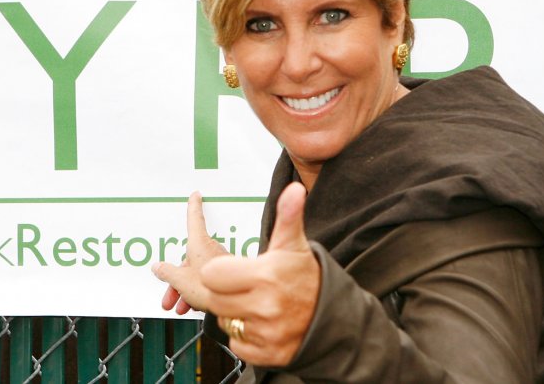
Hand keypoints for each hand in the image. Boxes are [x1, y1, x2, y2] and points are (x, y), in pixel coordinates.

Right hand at [151, 191, 228, 313]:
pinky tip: (195, 306)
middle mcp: (210, 250)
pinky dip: (198, 293)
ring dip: (185, 291)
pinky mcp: (227, 275)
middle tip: (169, 299)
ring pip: (197, 274)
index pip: (194, 219)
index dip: (193, 207)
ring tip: (180, 308)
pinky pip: (207, 281)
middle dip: (176, 281)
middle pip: (188, 260)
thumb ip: (167, 272)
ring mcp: (219, 262)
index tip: (196, 195)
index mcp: (199, 244)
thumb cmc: (209, 287)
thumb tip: (158, 266)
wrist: (235, 303)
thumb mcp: (180, 280)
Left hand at [202, 182, 320, 365]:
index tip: (235, 270)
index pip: (210, 275)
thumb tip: (294, 189)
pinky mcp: (268, 354)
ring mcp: (266, 333)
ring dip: (234, 314)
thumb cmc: (305, 276)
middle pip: (214, 300)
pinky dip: (245, 336)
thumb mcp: (293, 245)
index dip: (219, 272)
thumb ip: (288, 216)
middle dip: (225, 293)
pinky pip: (237, 344)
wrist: (332, 316)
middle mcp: (265, 306)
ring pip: (225, 322)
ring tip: (255, 303)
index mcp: (266, 275)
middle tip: (245, 287)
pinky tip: (262, 323)